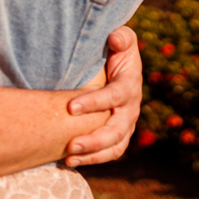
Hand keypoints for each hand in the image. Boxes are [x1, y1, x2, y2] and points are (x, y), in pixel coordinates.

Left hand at [63, 26, 141, 166]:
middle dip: (94, 139)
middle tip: (70, 145)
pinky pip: (109, 153)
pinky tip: (68, 162)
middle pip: (116, 130)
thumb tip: (114, 38)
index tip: (70, 107)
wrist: (120, 64)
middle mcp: (130, 109)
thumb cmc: (116, 50)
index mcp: (129, 85)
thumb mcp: (122, 38)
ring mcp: (125, 124)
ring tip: (68, 158)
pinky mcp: (118, 135)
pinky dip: (91, 159)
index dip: (94, 103)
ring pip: (114, 146)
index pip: (114, 97)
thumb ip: (121, 36)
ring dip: (92, 155)